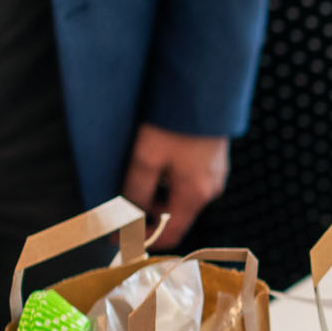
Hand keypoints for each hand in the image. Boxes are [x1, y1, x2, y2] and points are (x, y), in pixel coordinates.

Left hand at [122, 124, 229, 247]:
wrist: (204, 89)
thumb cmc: (175, 121)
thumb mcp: (147, 157)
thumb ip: (136, 191)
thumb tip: (126, 219)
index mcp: (195, 194)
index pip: (170, 234)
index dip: (142, 241)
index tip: (117, 239)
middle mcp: (210, 189)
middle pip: (174, 217)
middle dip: (146, 217)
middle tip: (116, 208)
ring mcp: (215, 174)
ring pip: (179, 199)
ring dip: (155, 198)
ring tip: (132, 180)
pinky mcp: (213, 160)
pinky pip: (187, 182)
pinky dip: (167, 183)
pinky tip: (154, 164)